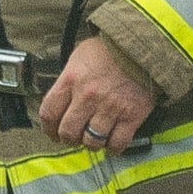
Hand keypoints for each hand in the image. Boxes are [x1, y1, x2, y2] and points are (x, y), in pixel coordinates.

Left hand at [37, 35, 156, 151]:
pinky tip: (111, 142)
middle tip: (73, 137)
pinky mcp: (131, 116)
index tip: (53, 133)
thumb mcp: (80, 56)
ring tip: (93, 138)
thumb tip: (61, 101)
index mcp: (71, 79)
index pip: (48, 113)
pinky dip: (113, 147)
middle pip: (68, 132)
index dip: (48, 129)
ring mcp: (110, 108)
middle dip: (69, 138)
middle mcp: (88, 96)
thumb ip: (68, 80)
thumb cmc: (111, 49)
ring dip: (91, 143)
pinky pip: (117, 143)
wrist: (144, 45)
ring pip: (92, 141)